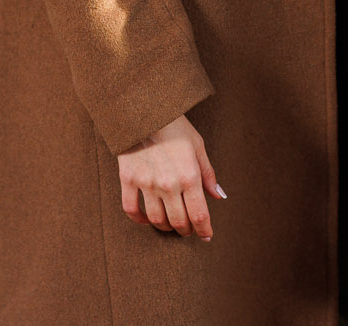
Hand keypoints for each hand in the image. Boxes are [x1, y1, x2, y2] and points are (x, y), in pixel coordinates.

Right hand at [118, 114, 223, 239]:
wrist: (144, 111)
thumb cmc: (175, 127)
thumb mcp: (198, 146)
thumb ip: (208, 174)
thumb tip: (219, 195)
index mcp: (189, 175)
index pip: (199, 214)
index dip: (204, 230)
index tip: (206, 236)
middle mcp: (168, 183)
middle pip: (179, 221)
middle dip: (186, 230)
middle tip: (188, 229)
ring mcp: (146, 183)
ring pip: (157, 219)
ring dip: (166, 227)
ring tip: (171, 224)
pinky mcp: (128, 179)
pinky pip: (131, 210)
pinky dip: (140, 220)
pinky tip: (147, 219)